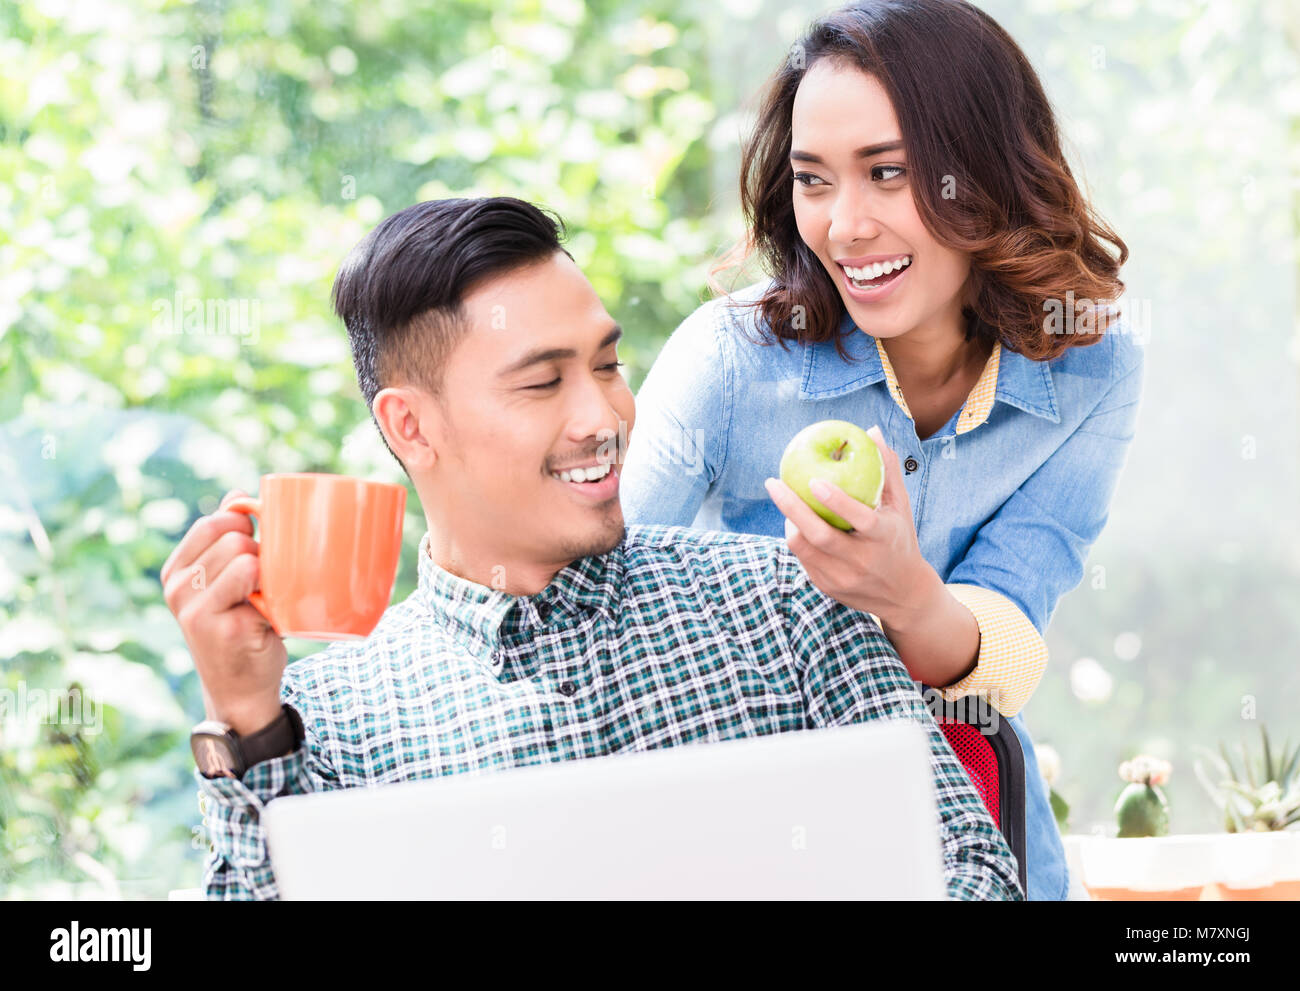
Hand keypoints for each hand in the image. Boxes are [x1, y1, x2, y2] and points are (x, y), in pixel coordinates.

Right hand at [161, 489, 286, 734]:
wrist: (241, 691)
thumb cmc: (241, 628)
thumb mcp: (227, 581)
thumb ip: (228, 539)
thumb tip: (237, 495)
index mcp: (176, 571)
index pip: (214, 522)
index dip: (246, 529)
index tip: (256, 555)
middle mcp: (177, 589)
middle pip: (236, 537)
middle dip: (261, 554)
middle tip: (263, 588)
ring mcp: (196, 609)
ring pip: (247, 556)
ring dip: (271, 575)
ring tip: (264, 602)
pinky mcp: (221, 627)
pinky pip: (258, 582)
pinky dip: (274, 596)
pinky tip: (265, 619)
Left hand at [763, 425, 938, 630]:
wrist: (903, 595)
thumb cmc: (899, 539)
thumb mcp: (900, 507)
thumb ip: (887, 470)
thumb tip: (872, 431)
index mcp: (884, 538)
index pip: (859, 519)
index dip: (836, 501)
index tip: (814, 481)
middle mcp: (863, 561)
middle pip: (820, 536)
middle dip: (792, 508)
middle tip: (773, 483)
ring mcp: (843, 578)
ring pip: (804, 548)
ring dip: (789, 521)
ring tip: (783, 498)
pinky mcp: (828, 587)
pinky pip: (803, 559)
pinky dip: (796, 537)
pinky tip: (792, 519)